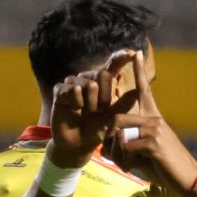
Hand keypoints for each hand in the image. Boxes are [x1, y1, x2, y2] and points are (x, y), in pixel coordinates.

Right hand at [49, 50, 138, 167]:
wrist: (79, 143)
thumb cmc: (98, 128)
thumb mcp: (114, 117)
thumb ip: (124, 104)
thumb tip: (137, 91)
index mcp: (102, 83)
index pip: (112, 65)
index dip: (121, 57)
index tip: (133, 53)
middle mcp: (88, 79)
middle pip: (102, 74)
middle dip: (104, 96)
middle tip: (98, 110)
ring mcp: (73, 83)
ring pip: (89, 84)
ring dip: (90, 103)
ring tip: (86, 112)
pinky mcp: (59, 90)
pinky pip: (73, 89)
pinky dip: (77, 102)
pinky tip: (75, 109)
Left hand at [110, 51, 196, 196]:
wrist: (190, 181)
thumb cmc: (166, 169)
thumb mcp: (144, 154)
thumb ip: (128, 144)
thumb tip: (110, 142)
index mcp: (154, 119)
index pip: (145, 91)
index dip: (138, 72)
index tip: (135, 53)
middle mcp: (155, 119)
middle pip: (116, 120)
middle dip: (110, 143)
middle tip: (118, 160)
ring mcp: (155, 129)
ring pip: (119, 135)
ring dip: (117, 155)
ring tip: (129, 166)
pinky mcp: (154, 142)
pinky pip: (126, 147)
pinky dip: (126, 161)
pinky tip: (138, 168)